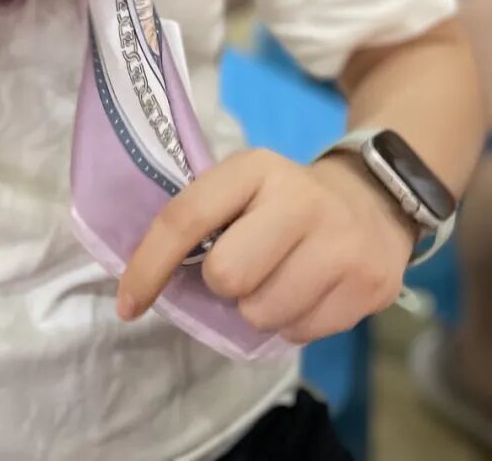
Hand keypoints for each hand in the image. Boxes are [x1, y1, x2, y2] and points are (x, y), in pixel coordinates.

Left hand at [117, 148, 415, 343]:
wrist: (374, 200)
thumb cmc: (285, 199)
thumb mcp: (244, 185)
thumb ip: (203, 217)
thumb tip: (146, 280)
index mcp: (256, 169)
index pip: (186, 218)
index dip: (150, 264)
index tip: (128, 304)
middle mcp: (300, 201)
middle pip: (226, 276)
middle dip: (222, 284)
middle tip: (242, 269)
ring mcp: (340, 245)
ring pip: (262, 314)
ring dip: (258, 309)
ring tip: (278, 279)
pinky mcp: (369, 287)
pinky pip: (301, 334)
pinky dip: (292, 323)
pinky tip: (307, 291)